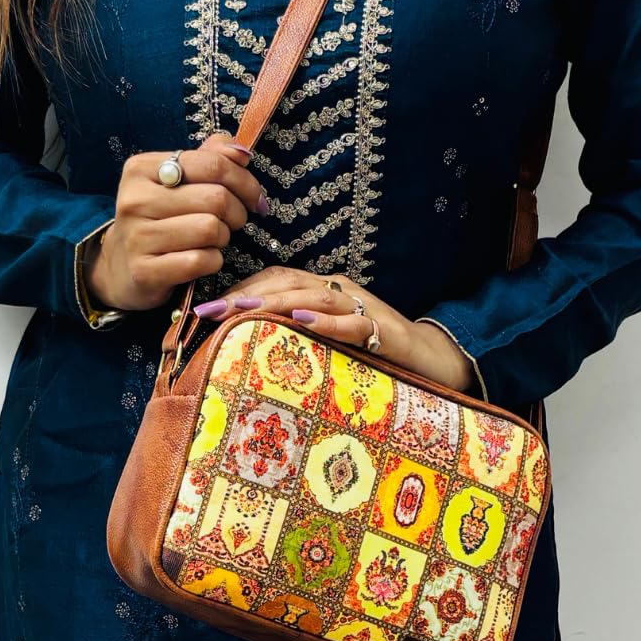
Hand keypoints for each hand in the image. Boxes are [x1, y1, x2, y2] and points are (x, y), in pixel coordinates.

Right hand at [84, 134, 267, 311]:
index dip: (244, 181)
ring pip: (211, 229)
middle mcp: (136, 199)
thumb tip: (241, 152)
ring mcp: (138, 237)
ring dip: (223, 238)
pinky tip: (203, 259)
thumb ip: (208, 159)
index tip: (254, 198)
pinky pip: (201, 261)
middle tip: (233, 222)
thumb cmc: (158, 220)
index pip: (211, 164)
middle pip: (216, 198)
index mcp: (142, 168)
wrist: (121, 267)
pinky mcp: (145, 271)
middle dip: (237, 213)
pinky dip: (213, 261)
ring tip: (213, 240)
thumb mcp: (177, 183)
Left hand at [192, 266, 474, 391]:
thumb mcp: (329, 343)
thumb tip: (251, 347)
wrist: (434, 360)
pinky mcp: (383, 331)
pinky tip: (300, 322)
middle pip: (287, 284)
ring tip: (243, 309)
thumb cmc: (376, 354)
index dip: (241, 289)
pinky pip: (351, 323)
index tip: (207, 307)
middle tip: (209, 310)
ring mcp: (362, 309)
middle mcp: (340, 292)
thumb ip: (298, 337)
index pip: (277, 279)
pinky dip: (325, 322)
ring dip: (276, 301)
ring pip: (314, 296)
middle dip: (245, 295)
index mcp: (325, 291)